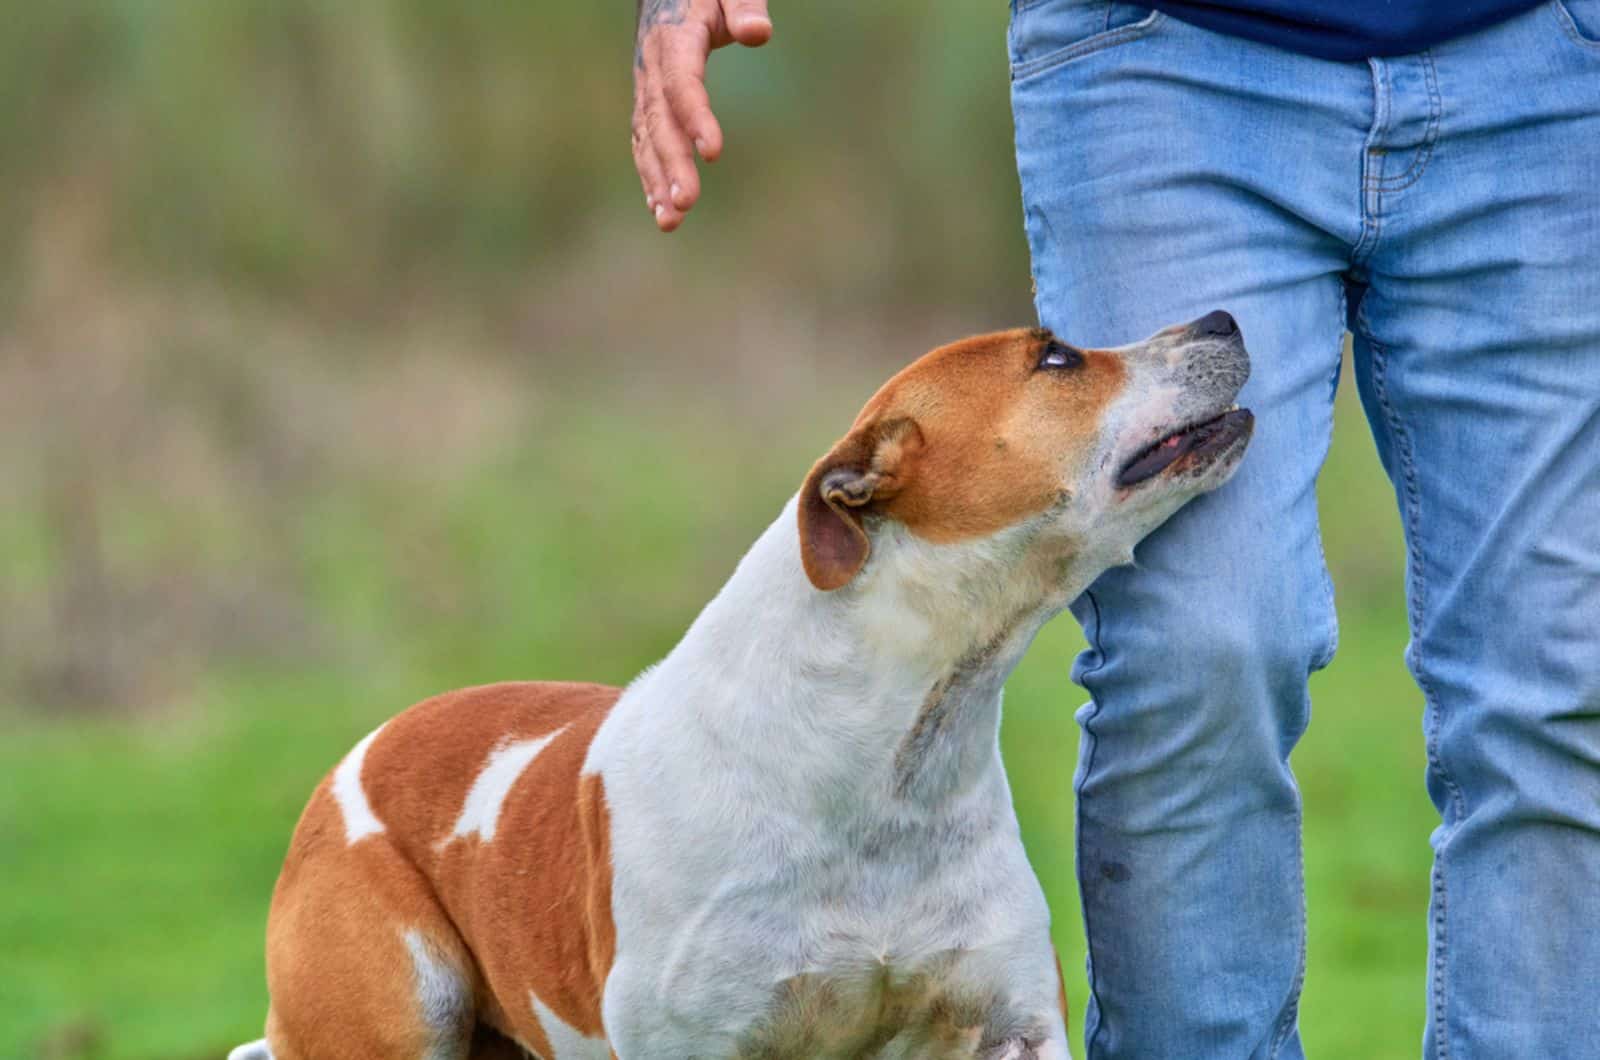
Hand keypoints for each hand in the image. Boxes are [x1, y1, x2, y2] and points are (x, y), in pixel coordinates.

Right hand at [632, 0, 772, 231]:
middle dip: (671, 165)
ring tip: (670, 221)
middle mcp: (652, 67)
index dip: (695, 117)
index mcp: (673, 38)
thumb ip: (744, 3)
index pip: (682, 83)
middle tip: (685, 204)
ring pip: (647, 138)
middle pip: (659, 121)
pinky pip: (645, 141)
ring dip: (657, 181)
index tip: (712, 152)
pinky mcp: (649, 101)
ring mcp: (647, 86)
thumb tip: (758, 33)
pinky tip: (662, 209)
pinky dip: (651, 175)